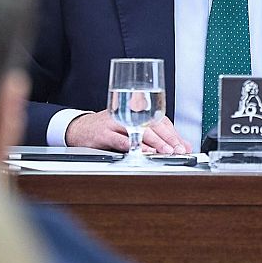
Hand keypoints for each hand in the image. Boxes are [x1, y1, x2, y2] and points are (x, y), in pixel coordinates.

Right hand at [63, 112, 190, 154]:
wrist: (79, 129)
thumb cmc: (109, 129)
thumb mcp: (133, 129)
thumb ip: (158, 137)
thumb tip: (182, 146)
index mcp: (137, 110)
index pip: (160, 120)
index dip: (173, 133)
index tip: (182, 146)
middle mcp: (127, 114)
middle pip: (152, 124)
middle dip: (167, 138)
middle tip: (178, 149)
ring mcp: (115, 122)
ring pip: (139, 130)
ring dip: (154, 142)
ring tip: (166, 151)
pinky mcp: (104, 134)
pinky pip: (121, 140)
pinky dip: (134, 146)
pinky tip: (143, 152)